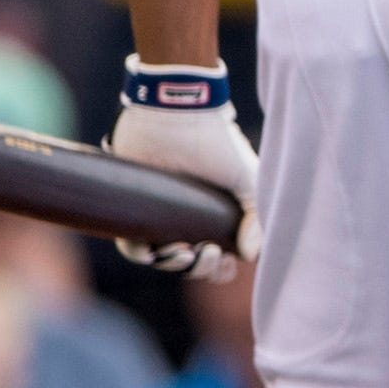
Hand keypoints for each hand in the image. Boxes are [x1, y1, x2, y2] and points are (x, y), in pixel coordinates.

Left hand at [108, 63, 261, 278]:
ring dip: (173, 267)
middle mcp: (187, 219)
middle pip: (191, 264)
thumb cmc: (217, 144)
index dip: (222, 268)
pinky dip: (143, 256)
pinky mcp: (134, 209)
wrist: (176, 117)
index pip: (219, 258)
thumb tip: (250, 256)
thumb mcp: (249, 180)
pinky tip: (157, 252)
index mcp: (215, 216)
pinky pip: (132, 246)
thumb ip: (256, 217)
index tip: (226, 259)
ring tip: (183, 253)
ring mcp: (160, 216)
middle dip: (201, 270)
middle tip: (206, 253)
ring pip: (161, 259)